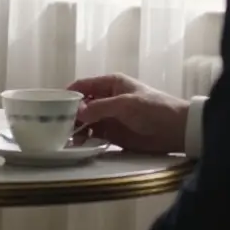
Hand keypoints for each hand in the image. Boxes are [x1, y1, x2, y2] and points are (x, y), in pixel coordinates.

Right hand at [67, 73, 188, 154]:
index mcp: (110, 83)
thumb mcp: (125, 104)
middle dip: (69, 114)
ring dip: (76, 129)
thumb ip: (99, 107)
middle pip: (81, 105)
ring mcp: (109, 117)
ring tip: (64, 139)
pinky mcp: (113, 134)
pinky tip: (76, 146)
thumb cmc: (154, 109)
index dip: (68, 94)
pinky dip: (85, 139)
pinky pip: (94, 135)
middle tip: (55, 126)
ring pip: (85, 121)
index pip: (82, 85)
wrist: (178, 130)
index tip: (52, 106)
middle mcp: (107, 98)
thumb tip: (75, 112)